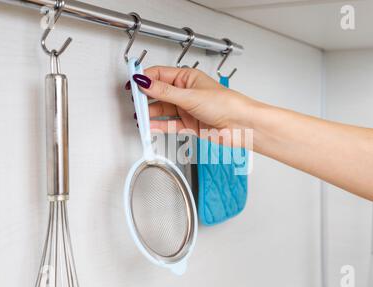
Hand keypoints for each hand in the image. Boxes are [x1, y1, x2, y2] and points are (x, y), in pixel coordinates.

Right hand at [129, 66, 253, 145]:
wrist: (241, 126)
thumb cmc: (226, 104)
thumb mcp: (190, 96)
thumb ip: (165, 92)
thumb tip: (145, 82)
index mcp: (187, 78)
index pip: (159, 75)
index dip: (144, 78)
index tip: (132, 82)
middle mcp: (185, 92)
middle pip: (158, 93)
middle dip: (145, 97)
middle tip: (134, 102)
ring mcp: (186, 109)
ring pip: (162, 109)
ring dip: (150, 113)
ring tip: (139, 116)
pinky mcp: (188, 124)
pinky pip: (168, 124)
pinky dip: (158, 125)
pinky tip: (149, 126)